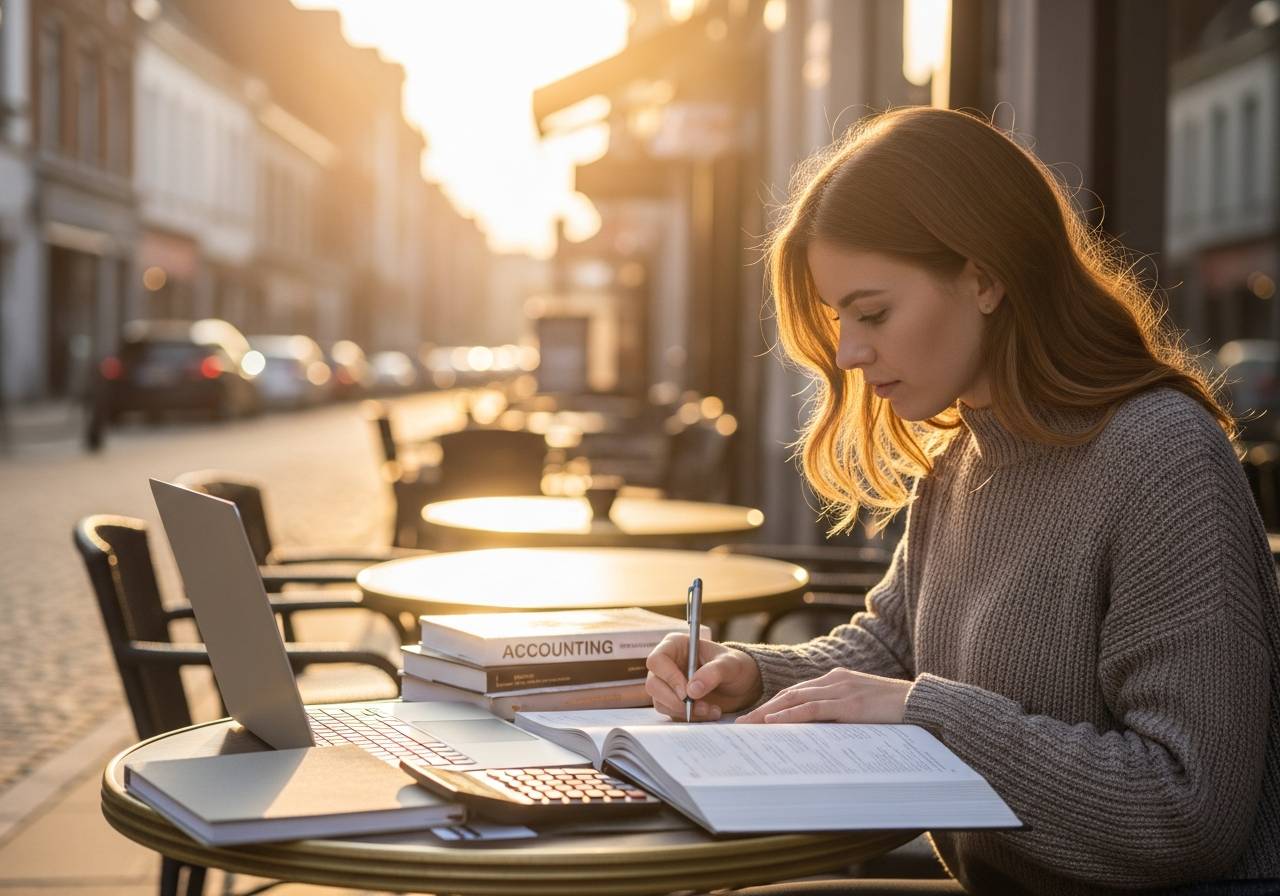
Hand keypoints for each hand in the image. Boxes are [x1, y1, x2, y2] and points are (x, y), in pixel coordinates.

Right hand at [645, 633, 761, 720]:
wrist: (741, 684)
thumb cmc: (734, 665)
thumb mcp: (730, 664)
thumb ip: (713, 673)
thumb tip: (692, 690)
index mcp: (675, 645)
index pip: (657, 660)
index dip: (668, 677)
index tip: (687, 692)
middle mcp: (667, 664)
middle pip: (653, 685)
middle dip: (676, 700)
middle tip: (699, 706)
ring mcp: (668, 684)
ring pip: (660, 702)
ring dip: (685, 711)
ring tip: (711, 710)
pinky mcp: (673, 701)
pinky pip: (672, 713)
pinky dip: (689, 717)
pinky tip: (709, 712)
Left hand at [736, 668, 912, 724]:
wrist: (923, 703)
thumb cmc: (895, 710)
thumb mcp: (862, 709)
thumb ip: (840, 714)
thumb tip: (817, 734)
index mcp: (836, 680)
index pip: (797, 692)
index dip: (773, 704)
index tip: (755, 717)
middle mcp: (834, 680)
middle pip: (789, 694)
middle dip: (763, 708)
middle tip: (742, 723)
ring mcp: (841, 689)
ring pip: (795, 700)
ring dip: (768, 713)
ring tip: (749, 725)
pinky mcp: (849, 703)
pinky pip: (812, 709)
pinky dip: (790, 716)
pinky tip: (774, 723)